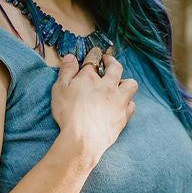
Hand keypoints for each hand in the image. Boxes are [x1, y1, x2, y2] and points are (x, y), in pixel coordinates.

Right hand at [50, 47, 136, 166]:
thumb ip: (66, 71)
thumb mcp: (59, 89)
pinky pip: (132, 104)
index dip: (94, 54)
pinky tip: (122, 104)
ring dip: (125, 81)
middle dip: (112, 61)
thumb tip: (70, 57)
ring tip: (119, 84)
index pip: (94, 59)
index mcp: (90, 77)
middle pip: (116, 67)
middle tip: (107, 61)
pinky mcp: (123, 116)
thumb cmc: (68, 114)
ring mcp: (118, 101)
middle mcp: (108, 86)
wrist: (83, 140)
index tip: (95, 53)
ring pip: (130, 84)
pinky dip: (128, 102)